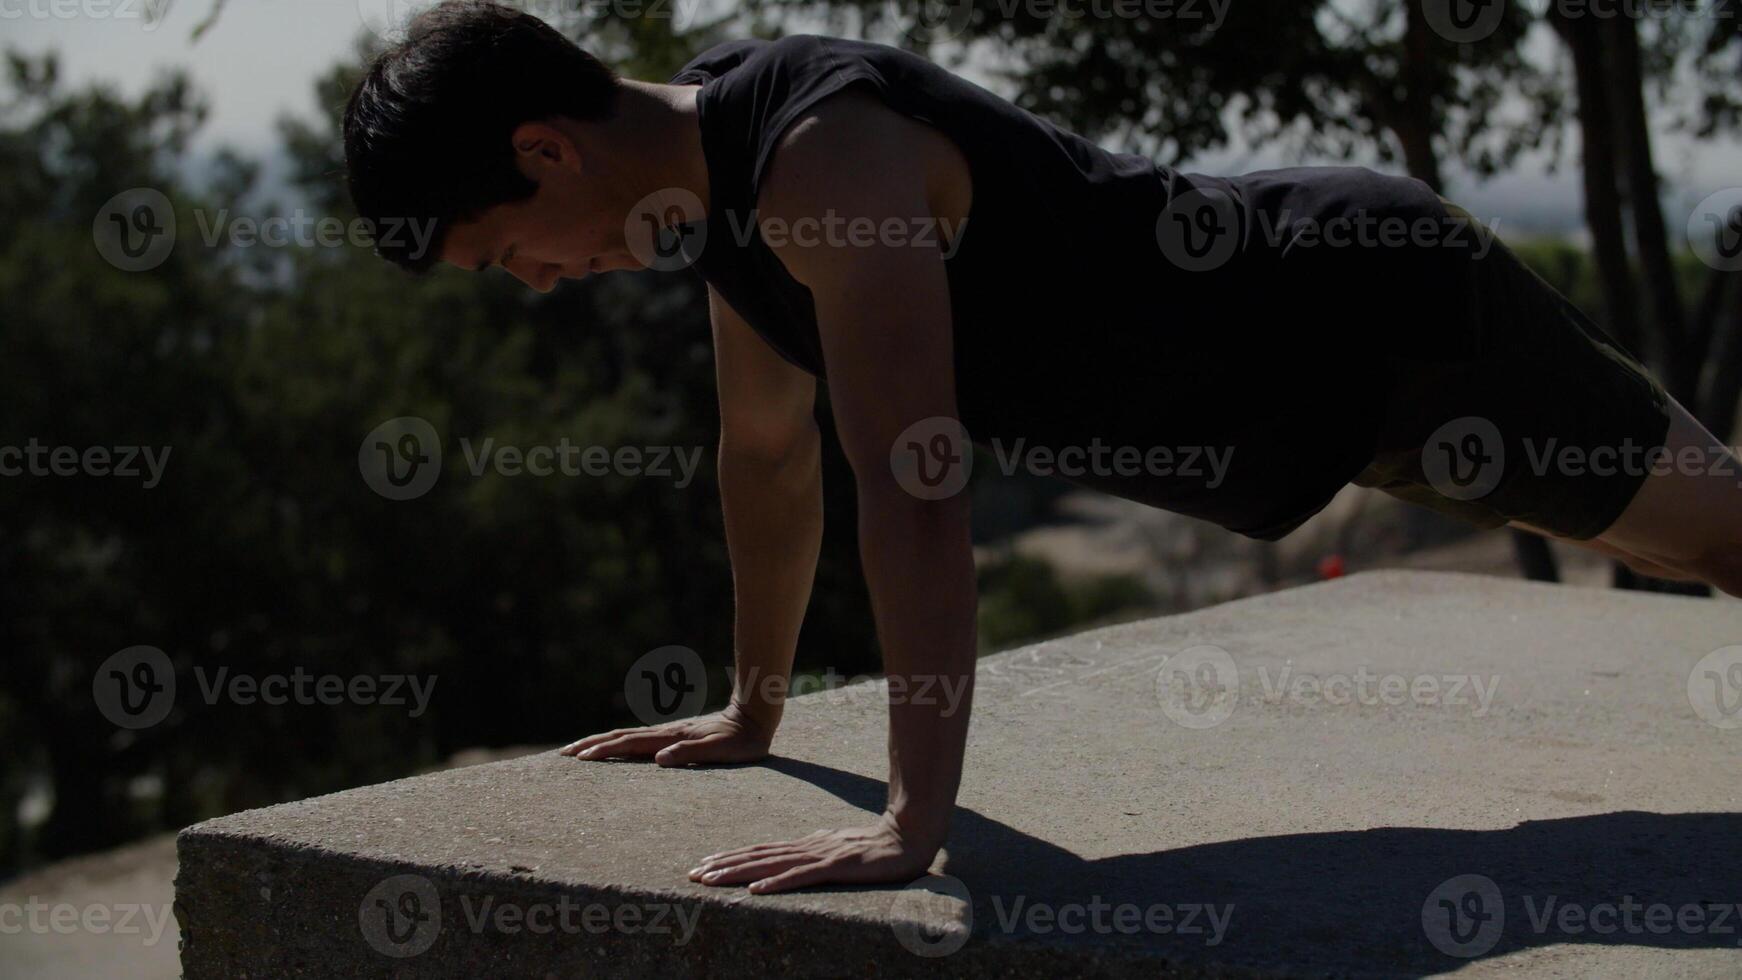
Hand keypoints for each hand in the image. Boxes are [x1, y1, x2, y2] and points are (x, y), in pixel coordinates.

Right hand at [560, 702, 774, 766]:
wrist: (753, 717)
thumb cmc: (740, 741)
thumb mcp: (720, 751)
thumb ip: (691, 753)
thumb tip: (659, 759)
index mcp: (671, 738)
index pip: (630, 744)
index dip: (604, 751)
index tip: (580, 758)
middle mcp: (665, 734)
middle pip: (620, 737)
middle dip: (591, 745)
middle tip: (564, 754)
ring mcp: (668, 733)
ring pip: (627, 736)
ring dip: (601, 742)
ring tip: (578, 750)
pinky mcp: (673, 736)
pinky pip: (638, 739)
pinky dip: (619, 743)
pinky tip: (614, 748)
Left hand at [688, 812, 938, 893]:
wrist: (911, 835)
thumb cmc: (878, 845)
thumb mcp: (840, 850)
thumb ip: (816, 856)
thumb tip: (792, 862)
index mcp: (807, 845)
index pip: (761, 851)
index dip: (731, 857)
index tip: (704, 864)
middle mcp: (808, 847)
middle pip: (757, 857)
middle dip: (723, 865)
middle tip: (693, 874)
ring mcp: (821, 856)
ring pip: (771, 865)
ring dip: (738, 873)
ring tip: (711, 880)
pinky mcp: (837, 867)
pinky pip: (801, 877)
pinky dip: (776, 884)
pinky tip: (756, 891)